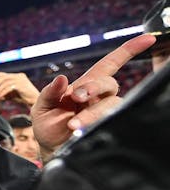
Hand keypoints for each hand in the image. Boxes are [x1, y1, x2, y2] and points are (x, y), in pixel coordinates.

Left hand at [0, 71, 39, 105]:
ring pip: (5, 82)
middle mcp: (18, 76)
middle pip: (3, 77)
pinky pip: (9, 87)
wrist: (34, 102)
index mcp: (15, 76)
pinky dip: (2, 92)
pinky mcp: (22, 84)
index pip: (2, 73)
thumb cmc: (22, 98)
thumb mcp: (8, 96)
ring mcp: (21, 79)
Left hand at [31, 33, 154, 156]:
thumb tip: (61, 78)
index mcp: (85, 86)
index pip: (109, 64)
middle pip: (109, 83)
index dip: (128, 51)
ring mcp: (105, 112)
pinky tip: (81, 132)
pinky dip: (95, 124)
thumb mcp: (41, 108)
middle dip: (93, 87)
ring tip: (72, 125)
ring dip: (91, 113)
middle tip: (77, 98)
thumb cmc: (48, 126)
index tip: (147, 39)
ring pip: (110, 104)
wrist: (51, 150)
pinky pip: (112, 121)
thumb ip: (49, 92)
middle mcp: (99, 97)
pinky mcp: (108, 126)